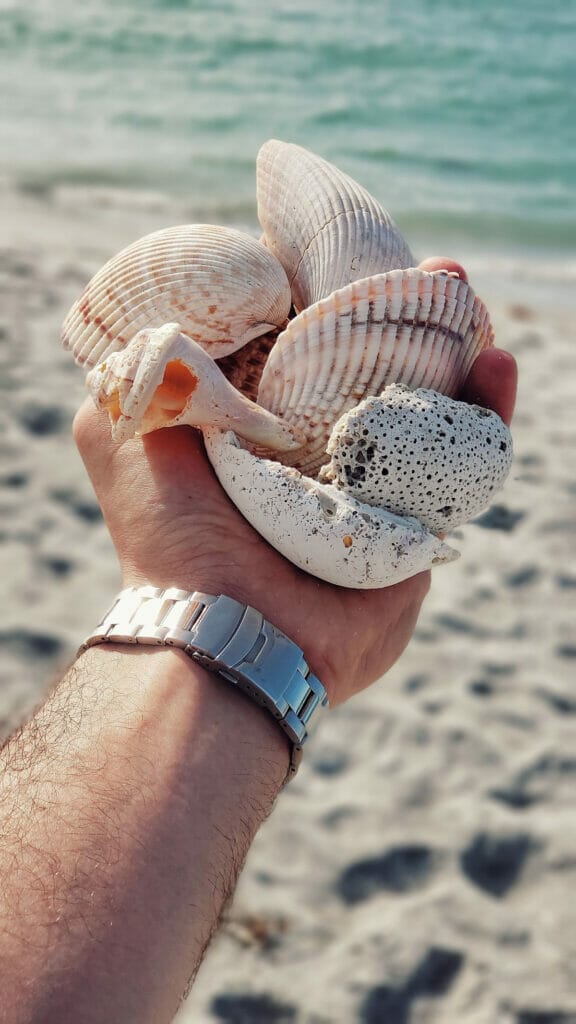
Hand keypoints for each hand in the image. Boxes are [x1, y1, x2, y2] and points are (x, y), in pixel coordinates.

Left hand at [73, 258, 516, 705]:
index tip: (348, 255)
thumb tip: (170, 309)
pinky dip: (491, 403)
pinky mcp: (422, 515)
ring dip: (457, 337)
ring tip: (461, 291)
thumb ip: (136, 366)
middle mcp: (321, 446)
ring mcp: (375, 479)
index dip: (336, 293)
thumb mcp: (120, 430)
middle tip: (427, 270)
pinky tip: (494, 360)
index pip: (311, 340)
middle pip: (380, 360)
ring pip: (431, 395)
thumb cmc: (173, 531)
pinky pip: (472, 453)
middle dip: (406, 309)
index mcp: (264, 422)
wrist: (229, 629)